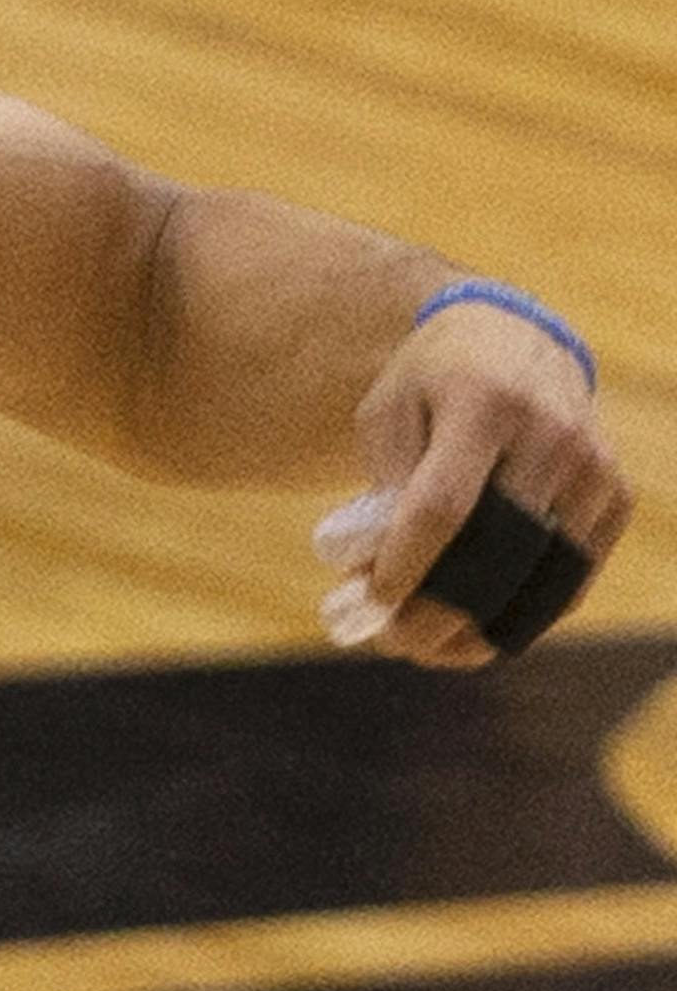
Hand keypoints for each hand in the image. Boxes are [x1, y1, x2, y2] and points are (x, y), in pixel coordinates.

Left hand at [327, 300, 629, 665]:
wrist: (515, 339)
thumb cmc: (433, 382)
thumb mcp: (389, 408)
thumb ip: (384, 482)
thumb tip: (380, 571)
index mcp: (483, 401)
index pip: (445, 504)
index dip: (409, 563)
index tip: (373, 600)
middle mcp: (550, 433)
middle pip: (501, 549)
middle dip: (444, 608)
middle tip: (394, 641)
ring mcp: (592, 466)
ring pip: (544, 574)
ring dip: (485, 626)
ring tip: (430, 651)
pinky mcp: (616, 495)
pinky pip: (574, 574)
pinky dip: (528, 614)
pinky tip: (478, 633)